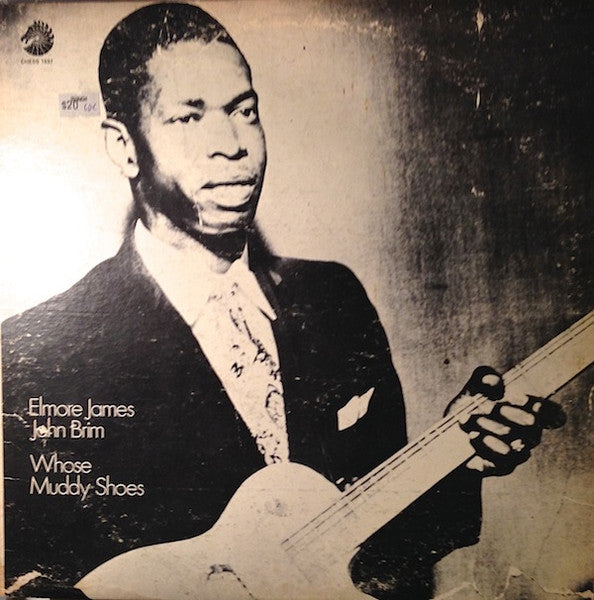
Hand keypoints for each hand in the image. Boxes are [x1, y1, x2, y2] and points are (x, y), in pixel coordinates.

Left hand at [447, 366, 565, 475]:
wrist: (452, 442)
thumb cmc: (468, 410)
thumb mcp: (471, 389)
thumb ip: (483, 377)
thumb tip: (494, 381)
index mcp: (528, 411)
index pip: (551, 411)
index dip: (542, 406)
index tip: (519, 397)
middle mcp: (529, 433)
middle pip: (531, 425)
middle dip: (507, 413)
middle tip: (488, 407)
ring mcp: (518, 451)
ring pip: (516, 443)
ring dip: (491, 429)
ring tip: (469, 422)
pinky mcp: (504, 467)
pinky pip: (501, 460)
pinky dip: (485, 446)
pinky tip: (472, 436)